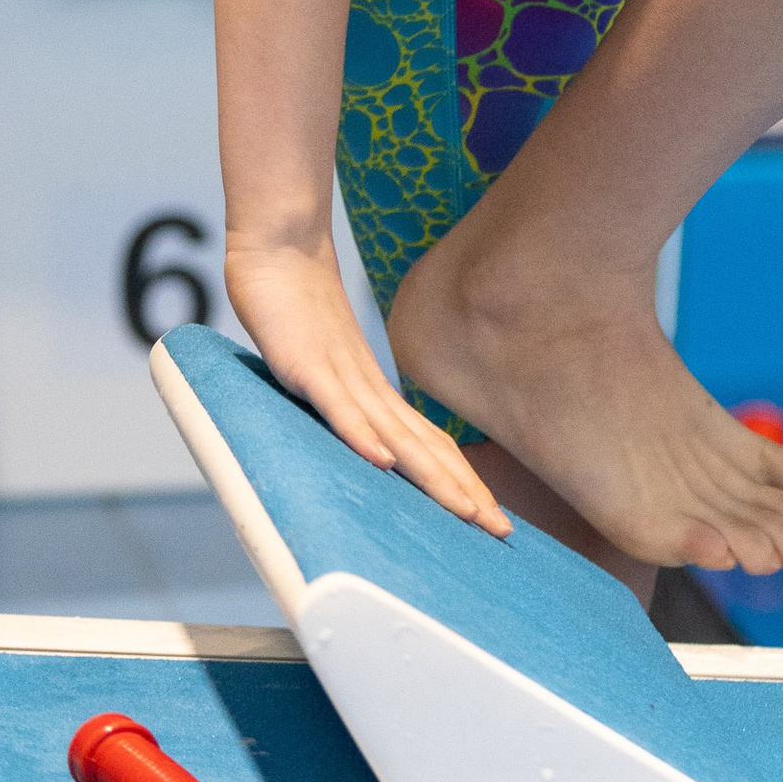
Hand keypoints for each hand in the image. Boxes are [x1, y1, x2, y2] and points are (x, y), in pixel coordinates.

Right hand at [225, 240, 511, 536]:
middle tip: (500, 531)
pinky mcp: (307, 367)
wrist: (282, 250)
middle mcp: (370, 390)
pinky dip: (360, 435)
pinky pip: (337, 406)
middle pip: (427, 449)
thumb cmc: (301, 312)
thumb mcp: (327, 371)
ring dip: (430, 475)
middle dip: (465, 492)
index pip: (431, 446)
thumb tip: (368, 444)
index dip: (463, 483)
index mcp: (377, 395)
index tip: (494, 522)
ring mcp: (341, 377)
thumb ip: (346, 405)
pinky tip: (382, 462)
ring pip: (394, 434)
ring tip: (464, 510)